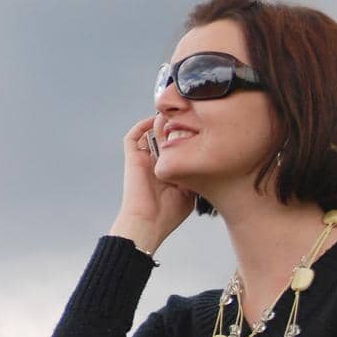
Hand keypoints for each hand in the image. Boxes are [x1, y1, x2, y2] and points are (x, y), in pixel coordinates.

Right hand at [107, 115, 195, 254]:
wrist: (148, 222)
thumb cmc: (167, 214)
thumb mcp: (189, 193)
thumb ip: (193, 175)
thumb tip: (203, 159)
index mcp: (168, 172)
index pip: (176, 148)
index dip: (186, 137)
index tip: (200, 129)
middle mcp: (155, 163)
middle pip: (164, 137)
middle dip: (176, 126)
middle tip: (188, 117)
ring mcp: (143, 160)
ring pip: (149, 134)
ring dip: (161, 123)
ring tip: (174, 115)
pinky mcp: (132, 159)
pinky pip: (132, 137)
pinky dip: (142, 126)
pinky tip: (155, 120)